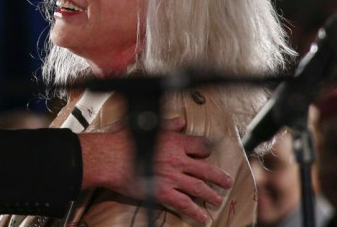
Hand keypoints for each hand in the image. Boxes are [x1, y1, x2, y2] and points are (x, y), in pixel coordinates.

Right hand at [78, 117, 231, 222]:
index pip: (200, 145)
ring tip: (218, 199)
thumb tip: (180, 121)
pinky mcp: (162, 192)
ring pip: (199, 188)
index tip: (208, 153)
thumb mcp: (147, 126)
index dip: (206, 150)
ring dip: (211, 195)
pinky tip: (201, 216)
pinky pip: (184, 204)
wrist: (109, 158)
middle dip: (219, 177)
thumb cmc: (123, 141)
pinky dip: (194, 211)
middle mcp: (177, 159)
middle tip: (227, 182)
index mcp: (174, 141)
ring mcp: (171, 177)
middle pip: (206, 169)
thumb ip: (167, 125)